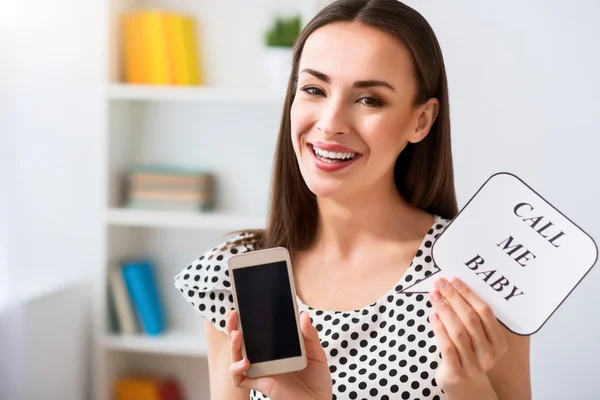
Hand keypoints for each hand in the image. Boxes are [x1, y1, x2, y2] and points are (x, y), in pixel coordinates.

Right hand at [226, 309, 331, 399]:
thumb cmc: (317, 379)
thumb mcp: (316, 353)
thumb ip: (309, 335)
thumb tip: (303, 315)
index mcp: (276, 348)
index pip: (258, 331)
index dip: (248, 319)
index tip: (244, 305)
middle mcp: (265, 358)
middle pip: (242, 341)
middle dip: (233, 327)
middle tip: (233, 314)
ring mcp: (261, 371)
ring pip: (236, 357)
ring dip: (233, 346)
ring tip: (236, 335)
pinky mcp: (260, 384)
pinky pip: (240, 379)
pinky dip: (236, 370)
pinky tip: (245, 362)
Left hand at [428, 277, 507, 394]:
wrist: (464, 385)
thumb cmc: (469, 353)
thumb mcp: (478, 338)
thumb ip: (472, 318)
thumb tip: (453, 287)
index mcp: (499, 342)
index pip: (485, 312)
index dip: (468, 294)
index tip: (454, 279)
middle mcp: (489, 354)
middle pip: (470, 319)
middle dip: (453, 298)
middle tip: (440, 283)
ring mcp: (474, 365)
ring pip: (458, 331)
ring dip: (444, 309)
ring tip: (434, 295)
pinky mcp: (457, 372)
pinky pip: (448, 347)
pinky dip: (439, 329)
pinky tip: (432, 316)